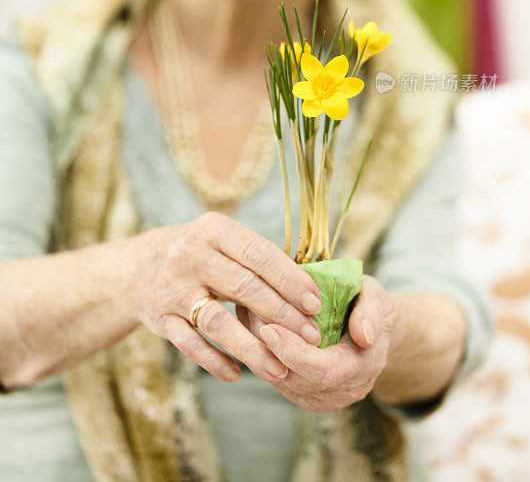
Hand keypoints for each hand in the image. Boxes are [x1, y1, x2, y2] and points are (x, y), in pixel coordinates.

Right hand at [129, 212, 322, 383]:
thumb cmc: (200, 254)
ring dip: (252, 348)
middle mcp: (190, 255)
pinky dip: (215, 362)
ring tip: (280, 368)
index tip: (315, 303)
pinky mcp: (160, 319)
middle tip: (311, 337)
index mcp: (213, 230)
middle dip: (281, 315)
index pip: (258, 253)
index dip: (289, 279)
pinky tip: (238, 375)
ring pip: (217, 322)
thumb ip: (257, 259)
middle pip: (243, 287)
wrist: (139, 267)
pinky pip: (191, 345)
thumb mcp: (222, 240)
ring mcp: (172, 289)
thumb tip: (308, 291)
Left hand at [236, 274, 400, 410]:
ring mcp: (324, 397)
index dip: (294, 353)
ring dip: (262, 354)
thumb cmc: (371, 307)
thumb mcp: (377, 299)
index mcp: (363, 366)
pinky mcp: (307, 394)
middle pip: (297, 381)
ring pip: (283, 383)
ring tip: (249, 320)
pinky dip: (265, 358)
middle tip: (250, 319)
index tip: (270, 328)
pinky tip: (254, 332)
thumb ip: (371, 314)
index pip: (323, 371)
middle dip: (270, 352)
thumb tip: (362, 334)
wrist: (373, 332)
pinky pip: (280, 381)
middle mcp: (344, 390)